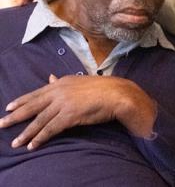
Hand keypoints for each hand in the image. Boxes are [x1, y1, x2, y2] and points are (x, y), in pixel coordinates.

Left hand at [0, 74, 156, 149]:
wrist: (116, 94)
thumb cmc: (100, 88)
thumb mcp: (78, 82)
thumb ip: (62, 82)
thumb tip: (49, 77)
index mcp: (61, 82)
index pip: (37, 93)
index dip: (22, 100)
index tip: (9, 106)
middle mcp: (59, 91)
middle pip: (33, 105)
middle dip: (16, 115)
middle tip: (2, 123)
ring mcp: (64, 103)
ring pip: (40, 119)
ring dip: (26, 132)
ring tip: (15, 142)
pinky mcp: (70, 115)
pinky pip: (51, 129)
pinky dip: (40, 137)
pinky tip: (32, 145)